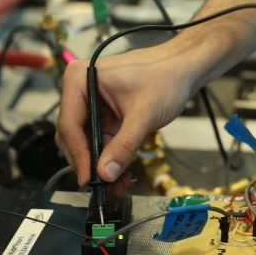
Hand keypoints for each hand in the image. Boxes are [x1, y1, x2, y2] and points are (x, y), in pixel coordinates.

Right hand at [56, 46, 193, 185]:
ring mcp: (94, 102)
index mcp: (80, 79)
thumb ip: (124, 145)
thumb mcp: (143, 114)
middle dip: (90, 162)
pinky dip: (111, 155)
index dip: (78, 155)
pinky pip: (103, 138)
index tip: (89, 178)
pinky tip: (121, 173)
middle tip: (103, 186)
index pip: (70, 124)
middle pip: (74, 135)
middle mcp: (81, 89)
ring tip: (115, 185)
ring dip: (101, 163)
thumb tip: (106, 173)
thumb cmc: (166, 77)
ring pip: (89, 141)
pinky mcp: (107, 112)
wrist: (186, 68)